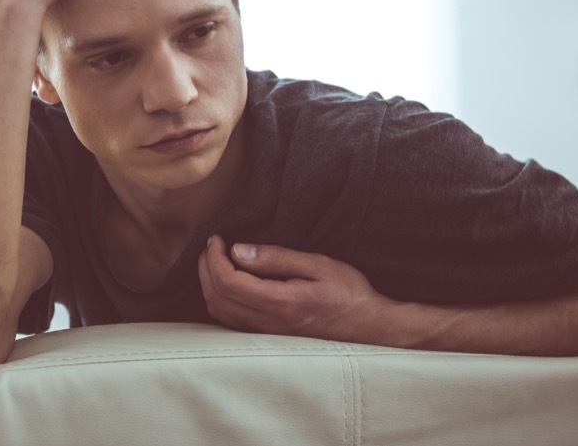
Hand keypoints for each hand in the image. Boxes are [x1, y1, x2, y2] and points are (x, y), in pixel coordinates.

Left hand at [198, 235, 391, 342]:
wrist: (371, 327)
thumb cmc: (350, 293)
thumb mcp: (318, 265)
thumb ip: (276, 258)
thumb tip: (238, 251)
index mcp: (281, 303)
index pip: (228, 282)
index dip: (214, 258)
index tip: (216, 238)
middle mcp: (269, 324)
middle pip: (217, 297)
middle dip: (206, 268)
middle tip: (212, 246)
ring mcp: (268, 335)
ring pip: (220, 313)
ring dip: (209, 284)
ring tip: (216, 260)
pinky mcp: (270, 338)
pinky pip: (231, 322)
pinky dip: (220, 299)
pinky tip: (227, 282)